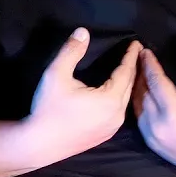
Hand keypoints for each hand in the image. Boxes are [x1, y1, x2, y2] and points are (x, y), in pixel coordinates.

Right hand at [20, 28, 140, 165]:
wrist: (38, 145)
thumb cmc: (48, 108)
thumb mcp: (56, 74)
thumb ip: (71, 51)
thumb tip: (83, 31)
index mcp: (110, 99)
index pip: (126, 72)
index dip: (130, 56)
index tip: (136, 43)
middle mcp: (117, 115)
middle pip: (129, 87)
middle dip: (132, 69)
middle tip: (135, 54)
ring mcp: (112, 128)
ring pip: (124, 101)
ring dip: (127, 84)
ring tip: (127, 71)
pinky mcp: (104, 136)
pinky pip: (118, 112)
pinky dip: (119, 98)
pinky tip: (114, 94)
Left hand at [136, 45, 175, 176]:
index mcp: (175, 112)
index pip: (155, 81)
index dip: (150, 64)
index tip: (145, 52)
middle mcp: (159, 125)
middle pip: (142, 93)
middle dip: (141, 74)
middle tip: (141, 60)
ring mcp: (154, 137)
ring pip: (137, 108)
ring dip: (138, 90)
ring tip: (140, 74)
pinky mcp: (154, 146)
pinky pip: (140, 121)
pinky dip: (139, 106)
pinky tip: (143, 97)